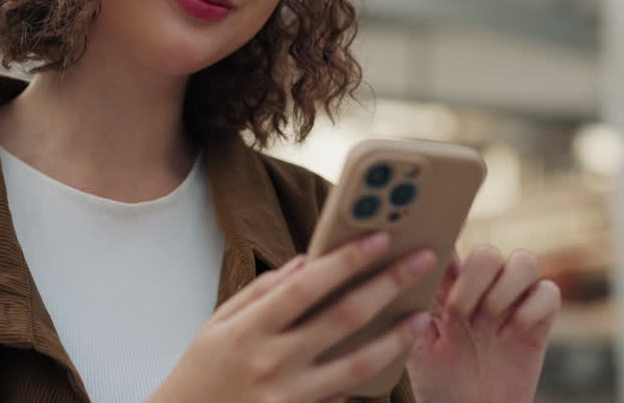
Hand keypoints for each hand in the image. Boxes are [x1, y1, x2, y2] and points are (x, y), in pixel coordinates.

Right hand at [149, 232, 437, 402]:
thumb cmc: (200, 374)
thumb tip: (307, 262)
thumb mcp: (217, 325)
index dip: (346, 260)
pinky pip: (345, 394)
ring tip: (422, 316)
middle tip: (423, 259)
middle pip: (342, 318)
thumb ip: (261, 292)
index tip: (381, 237)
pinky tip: (395, 354)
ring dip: (396, 338)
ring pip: (357, 364)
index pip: (306, 286)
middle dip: (388, 284)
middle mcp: (272, 364)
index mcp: (247, 331)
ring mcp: (290, 398)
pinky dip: (373, 374)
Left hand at [406, 245, 559, 402]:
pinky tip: (508, 335)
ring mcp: (513, 302)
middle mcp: (484, 287)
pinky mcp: (538, 322)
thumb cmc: (438, 381)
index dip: (451, 238)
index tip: (442, 254)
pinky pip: (549, 292)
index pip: (454, 244)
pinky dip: (530, 310)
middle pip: (488, 253)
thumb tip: (416, 265)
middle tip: (459, 317)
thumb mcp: (417, 344)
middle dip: (474, 283)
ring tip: (484, 327)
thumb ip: (418, 305)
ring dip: (503, 292)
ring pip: (525, 260)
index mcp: (450, 285)